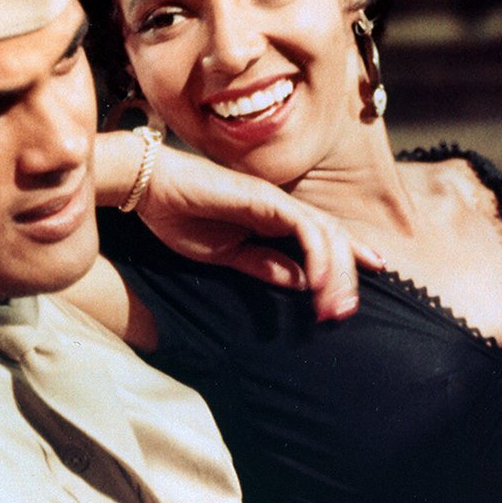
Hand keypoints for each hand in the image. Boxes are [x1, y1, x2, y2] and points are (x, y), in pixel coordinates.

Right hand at [132, 145, 381, 319]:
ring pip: (326, 233)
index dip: (344, 266)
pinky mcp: (267, 199)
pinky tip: (315, 282)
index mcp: (275, 222)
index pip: (322, 242)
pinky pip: (303, 226)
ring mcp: (278, 202)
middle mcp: (283, 209)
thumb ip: (264, 265)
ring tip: (333, 306)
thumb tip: (302, 282)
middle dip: (345, 278)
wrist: (151, 188)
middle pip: (333, 239)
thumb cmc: (182, 216)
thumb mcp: (228, 254)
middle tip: (344, 314)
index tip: (350, 298)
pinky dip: (315, 253)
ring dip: (335, 272)